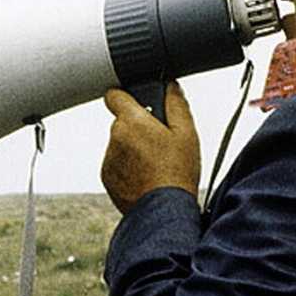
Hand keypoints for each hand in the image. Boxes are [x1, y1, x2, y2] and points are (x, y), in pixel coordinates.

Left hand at [101, 81, 200, 213]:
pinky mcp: (107, 177)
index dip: (126, 97)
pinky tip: (147, 176)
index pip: (114, 96)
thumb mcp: (187, 134)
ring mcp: (109, 159)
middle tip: (160, 142)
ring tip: (155, 164)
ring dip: (133, 149)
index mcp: (132, 122)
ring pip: (120, 144)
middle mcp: (115, 138)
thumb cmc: (177, 173)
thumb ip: (176, 104)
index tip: (137, 104)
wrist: (164, 210)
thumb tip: (171, 86)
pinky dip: (128, 167)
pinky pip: (116, 164)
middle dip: (138, 128)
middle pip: (123, 123)